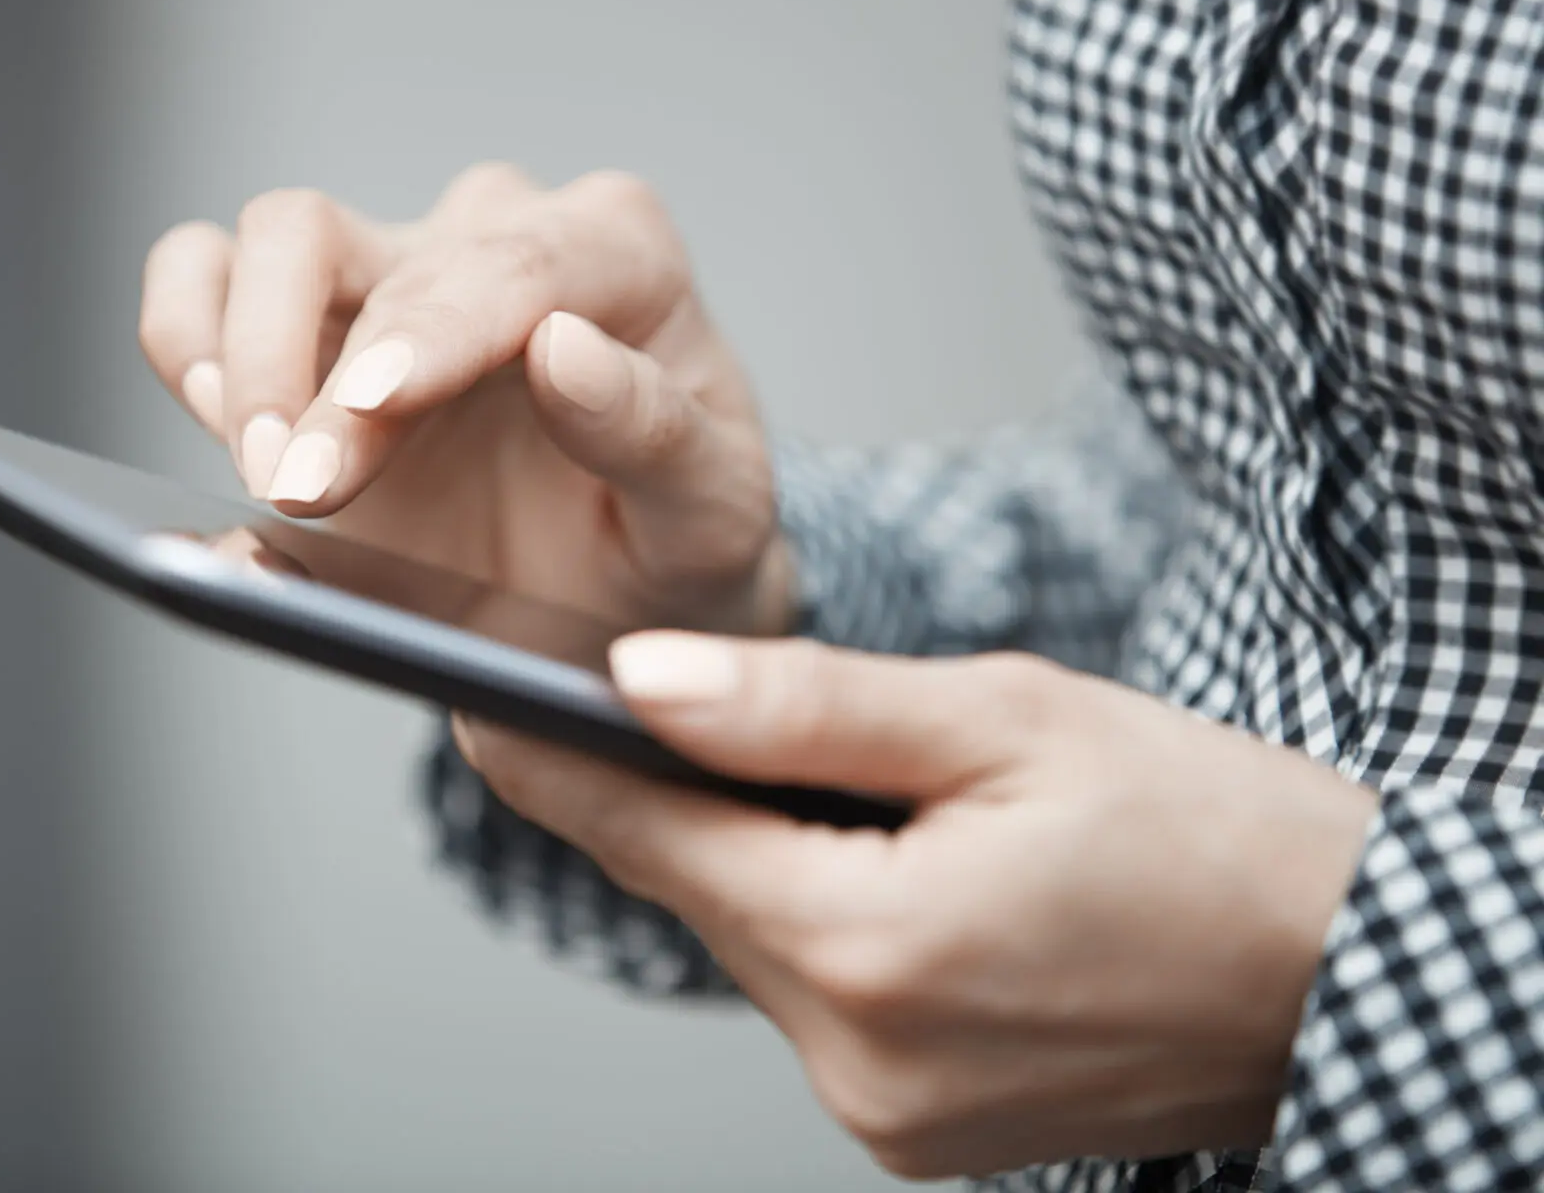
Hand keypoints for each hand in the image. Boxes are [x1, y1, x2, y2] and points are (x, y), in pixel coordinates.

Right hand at [137, 164, 790, 636]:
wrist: (617, 590)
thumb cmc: (672, 542)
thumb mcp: (709, 518)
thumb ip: (653, 435)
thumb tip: (563, 350)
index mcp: (620, 256)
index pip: (513, 265)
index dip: (432, 329)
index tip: (372, 406)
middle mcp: (501, 235)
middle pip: (362, 242)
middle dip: (313, 374)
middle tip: (301, 493)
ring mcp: (401, 266)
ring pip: (277, 237)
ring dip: (242, 352)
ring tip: (267, 470)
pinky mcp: (315, 320)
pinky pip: (207, 272)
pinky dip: (189, 337)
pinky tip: (222, 421)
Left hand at [457, 637, 1379, 1179]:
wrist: (1349, 970)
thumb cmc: (1207, 827)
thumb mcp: (1006, 719)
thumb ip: (804, 707)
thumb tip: (638, 679)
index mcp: (871, 948)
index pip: (646, 835)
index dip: (545, 757)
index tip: (462, 694)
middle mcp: (857, 1061)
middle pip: (699, 890)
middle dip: (673, 793)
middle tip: (643, 695)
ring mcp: (885, 1115)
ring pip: (755, 943)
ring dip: (760, 856)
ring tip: (826, 778)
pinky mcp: (915, 1132)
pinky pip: (817, 998)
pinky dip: (818, 920)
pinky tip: (881, 866)